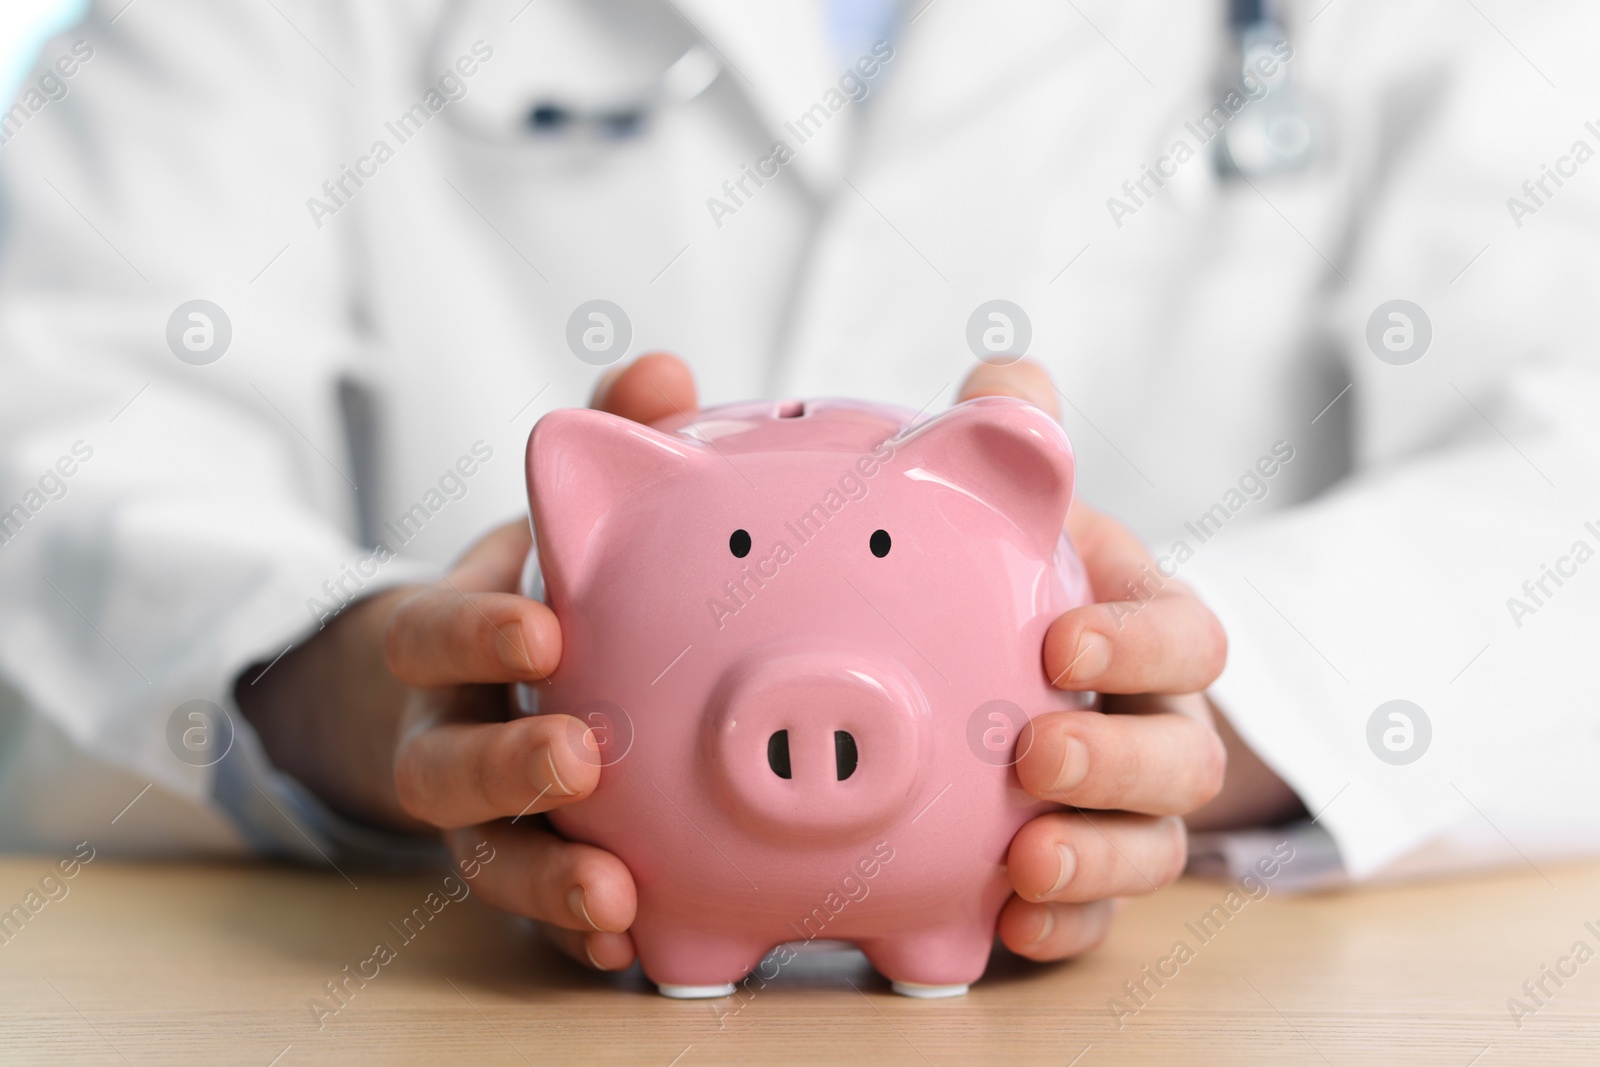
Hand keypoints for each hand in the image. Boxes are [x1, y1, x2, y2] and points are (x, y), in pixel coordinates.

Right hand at [386, 353, 699, 970]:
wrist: (449, 689)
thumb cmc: (520, 596)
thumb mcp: (544, 521)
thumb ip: (599, 442)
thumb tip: (664, 371)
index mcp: (447, 644)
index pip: (435, 634)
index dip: (478, 635)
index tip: (540, 631)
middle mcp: (445, 732)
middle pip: (447, 767)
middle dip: (508, 769)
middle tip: (579, 764)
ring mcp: (475, 813)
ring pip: (487, 857)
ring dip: (548, 881)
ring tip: (615, 900)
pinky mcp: (519, 863)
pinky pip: (538, 913)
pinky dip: (579, 935)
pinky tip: (636, 947)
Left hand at [956, 360, 1229, 961]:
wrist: (1009, 677)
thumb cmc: (1022, 590)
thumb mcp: (1021, 517)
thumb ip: (1016, 443)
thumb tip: (1008, 378)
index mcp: (1144, 632)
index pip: (1187, 638)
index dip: (1139, 645)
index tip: (1061, 644)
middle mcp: (1156, 727)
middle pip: (1182, 759)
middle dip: (1117, 763)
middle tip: (1033, 753)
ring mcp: (1128, 812)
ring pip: (1153, 849)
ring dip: (1096, 858)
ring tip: (1025, 859)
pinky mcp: (1088, 880)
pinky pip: (1098, 921)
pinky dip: (1064, 927)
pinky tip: (1007, 923)